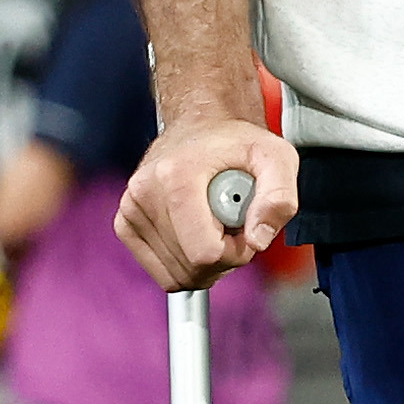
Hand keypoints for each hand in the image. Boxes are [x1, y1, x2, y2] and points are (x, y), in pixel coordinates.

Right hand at [116, 116, 292, 288]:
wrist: (202, 126)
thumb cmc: (237, 143)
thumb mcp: (277, 158)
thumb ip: (279, 198)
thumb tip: (258, 241)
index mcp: (176, 177)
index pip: (205, 253)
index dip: (235, 251)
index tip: (244, 227)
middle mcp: (145, 193)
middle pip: (192, 269)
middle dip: (223, 257)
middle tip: (232, 223)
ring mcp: (130, 210)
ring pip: (176, 277)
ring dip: (206, 263)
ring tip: (214, 224)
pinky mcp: (125, 224)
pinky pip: (162, 273)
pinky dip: (185, 263)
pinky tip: (196, 233)